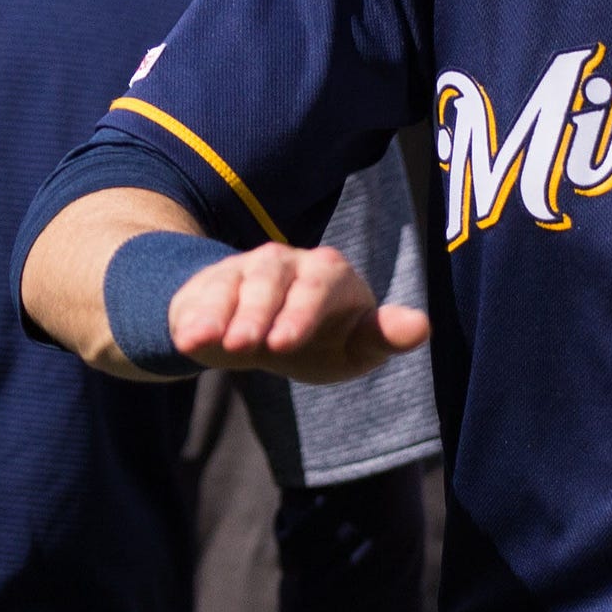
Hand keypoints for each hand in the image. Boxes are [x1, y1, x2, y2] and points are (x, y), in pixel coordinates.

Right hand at [170, 242, 428, 382]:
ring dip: (226, 314)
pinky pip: (202, 296)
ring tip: (217, 345)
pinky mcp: (212, 284)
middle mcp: (288, 263)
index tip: (284, 344)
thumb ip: (382, 337)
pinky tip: (189, 340)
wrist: (262, 334)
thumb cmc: (321, 341)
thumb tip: (422, 327)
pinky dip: (194, 318)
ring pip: (237, 283)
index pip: (321, 285)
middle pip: (274, 279)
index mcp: (331, 274)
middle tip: (250, 347)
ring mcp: (247, 270)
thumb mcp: (353, 348)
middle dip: (260, 312)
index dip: (302, 313)